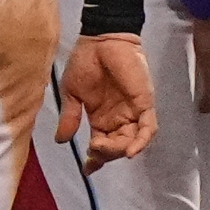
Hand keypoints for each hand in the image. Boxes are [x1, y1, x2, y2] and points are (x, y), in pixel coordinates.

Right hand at [55, 32, 155, 168]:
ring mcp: (133, 111)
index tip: (87, 170)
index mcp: (102, 118)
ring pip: (132, 141)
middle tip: (93, 150)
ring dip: (119, 150)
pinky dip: (141, 141)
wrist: (100, 40)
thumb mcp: (72, 93)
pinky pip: (149, 127)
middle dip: (106, 155)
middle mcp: (119, 118)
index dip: (96, 160)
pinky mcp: (144, 102)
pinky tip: (130, 151)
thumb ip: (70, 117)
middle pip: (117, 147)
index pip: (103, 145)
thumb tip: (61, 141)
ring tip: (102, 148)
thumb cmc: (85, 62)